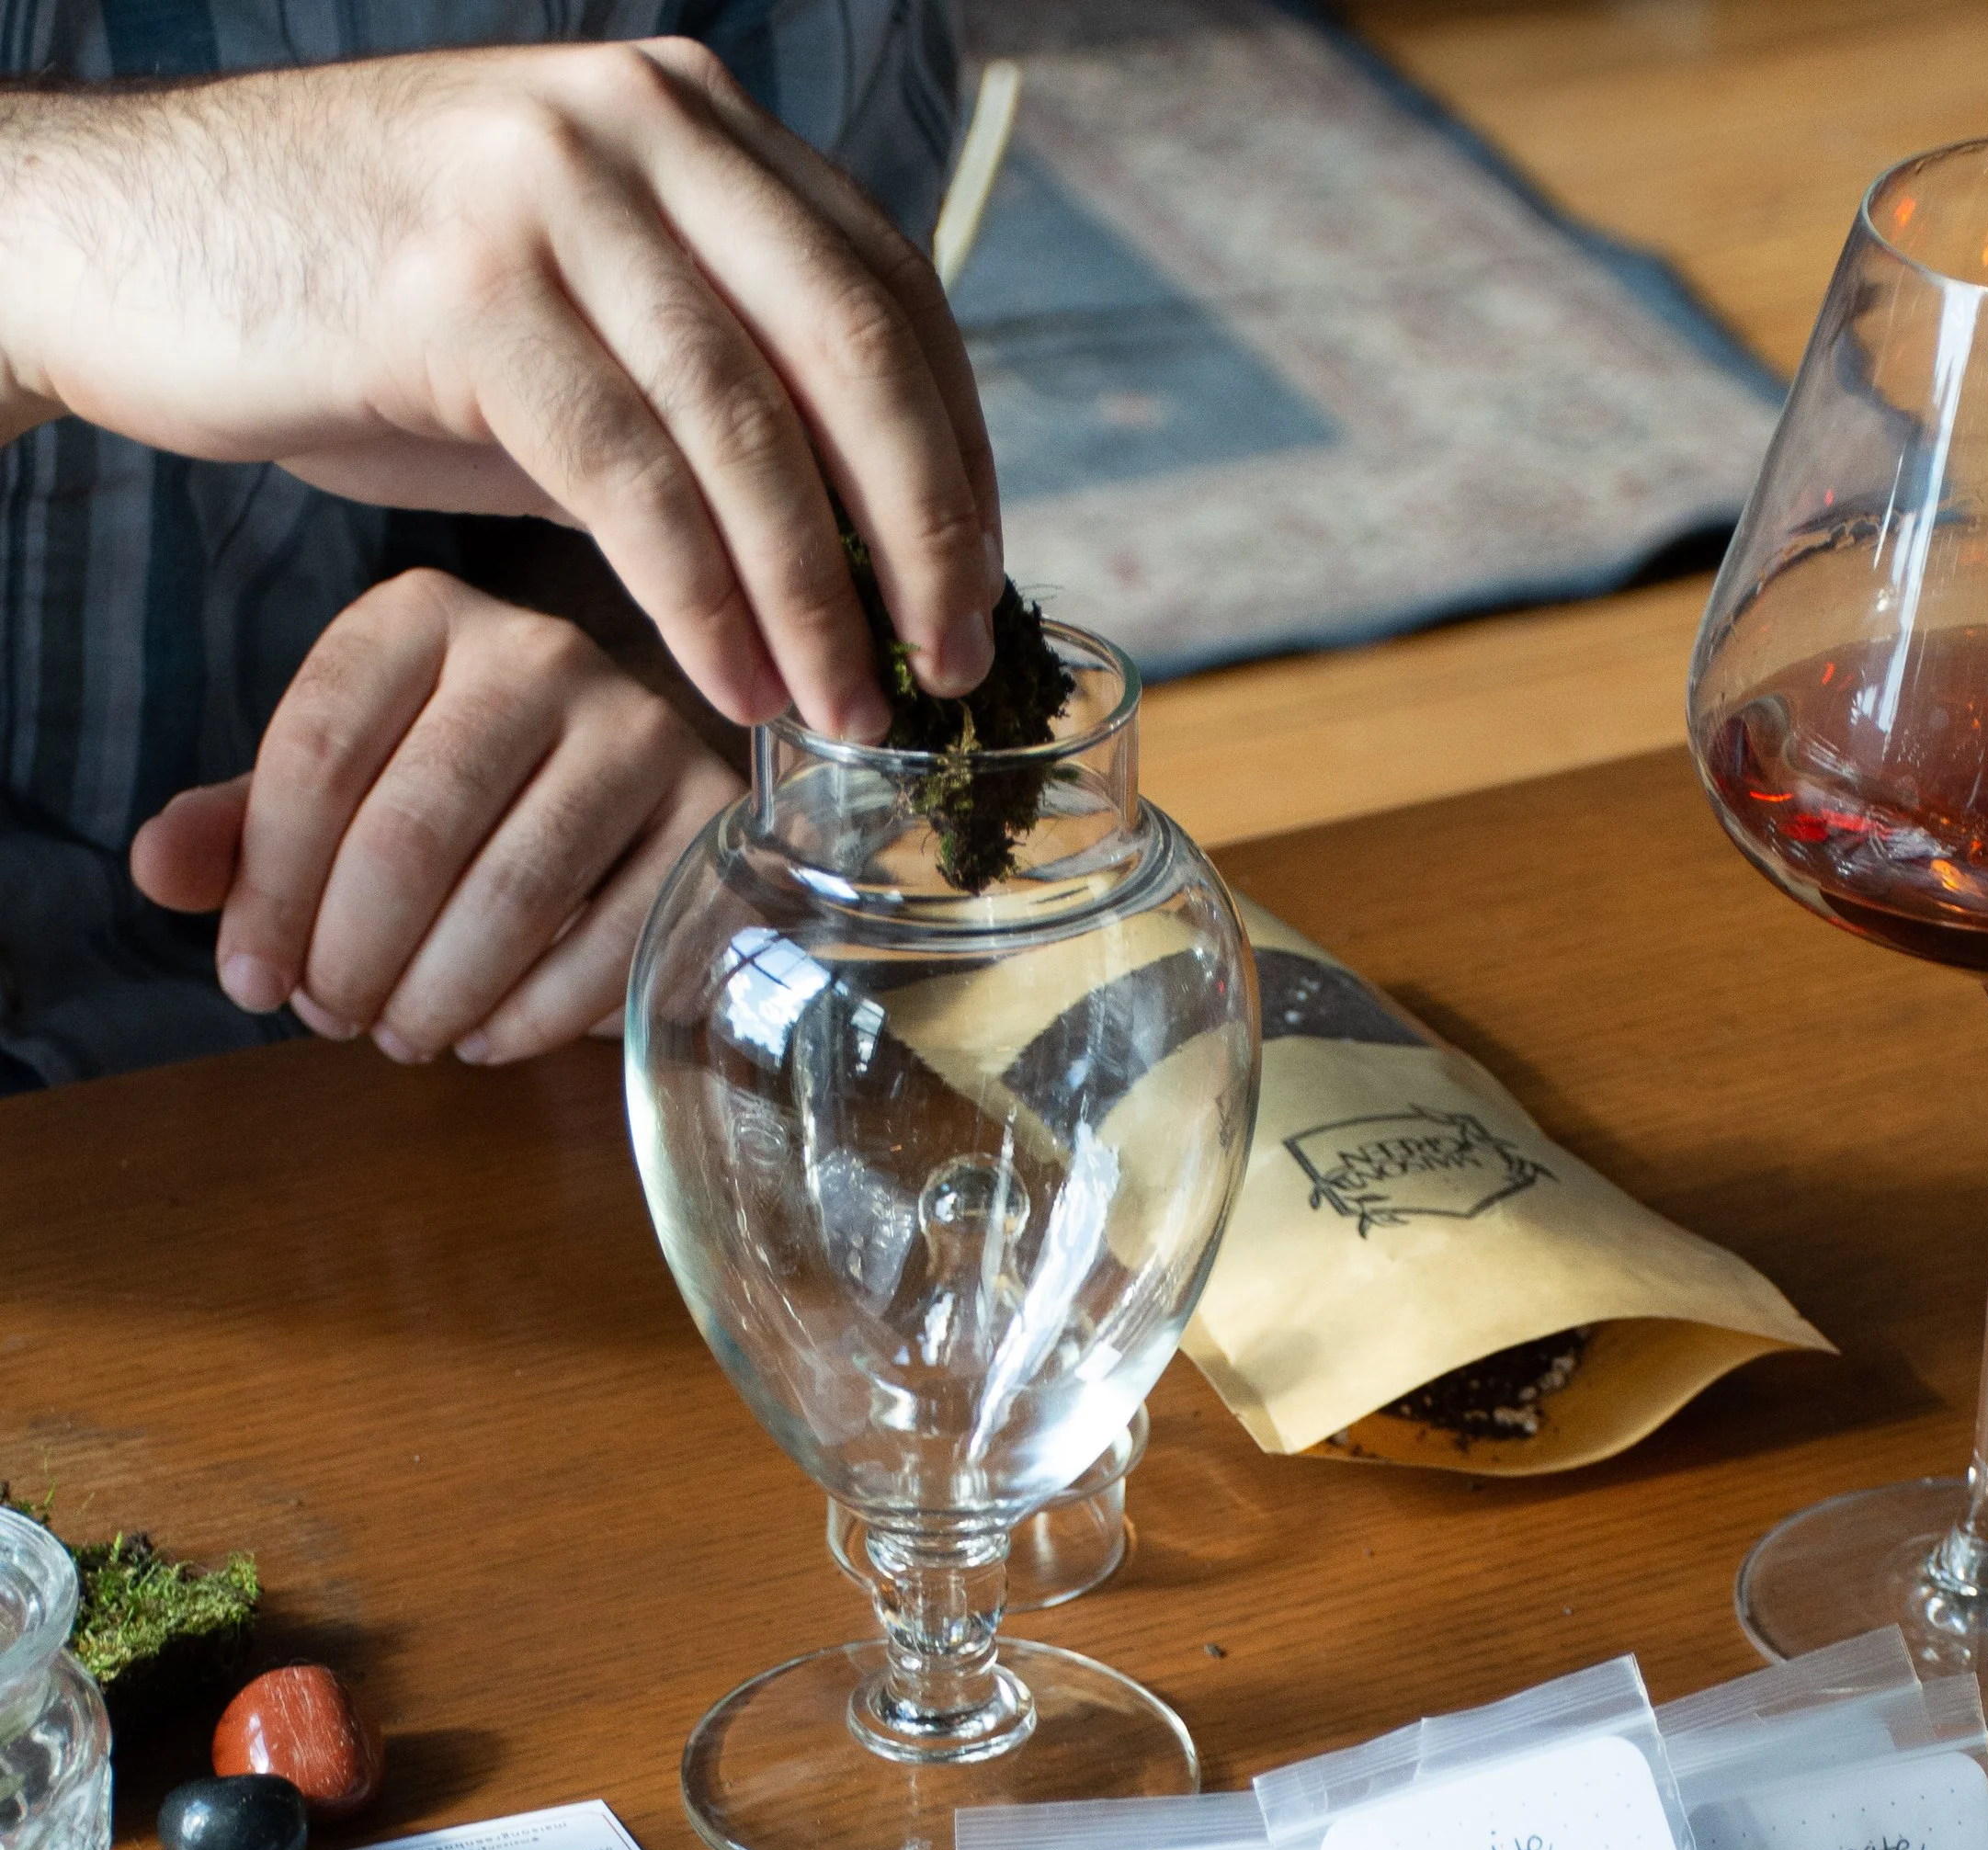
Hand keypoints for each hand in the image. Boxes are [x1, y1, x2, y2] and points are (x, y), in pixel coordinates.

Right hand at [0, 42, 999, 734]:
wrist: (133, 248)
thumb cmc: (357, 307)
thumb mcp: (567, 316)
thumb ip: (701, 377)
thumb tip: (850, 525)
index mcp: (688, 120)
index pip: (887, 289)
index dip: (953, 451)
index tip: (977, 587)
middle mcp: (638, 127)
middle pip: (854, 346)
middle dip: (926, 526)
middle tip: (956, 667)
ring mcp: (549, 195)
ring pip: (748, 425)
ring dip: (818, 595)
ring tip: (848, 715)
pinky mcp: (464, 294)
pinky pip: (629, 477)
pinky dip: (700, 599)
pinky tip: (733, 684)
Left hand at [129, 571, 741, 1060]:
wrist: (634, 825)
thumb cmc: (465, 816)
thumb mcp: (341, 810)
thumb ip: (242, 834)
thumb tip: (156, 869)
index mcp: (423, 619)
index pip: (318, 753)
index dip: (269, 890)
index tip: (249, 983)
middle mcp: (538, 650)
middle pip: (410, 830)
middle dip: (353, 955)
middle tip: (334, 1020)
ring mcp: (637, 729)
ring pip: (510, 893)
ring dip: (435, 995)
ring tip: (404, 1034)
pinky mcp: (706, 820)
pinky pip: (604, 943)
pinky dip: (528, 1017)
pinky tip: (486, 1039)